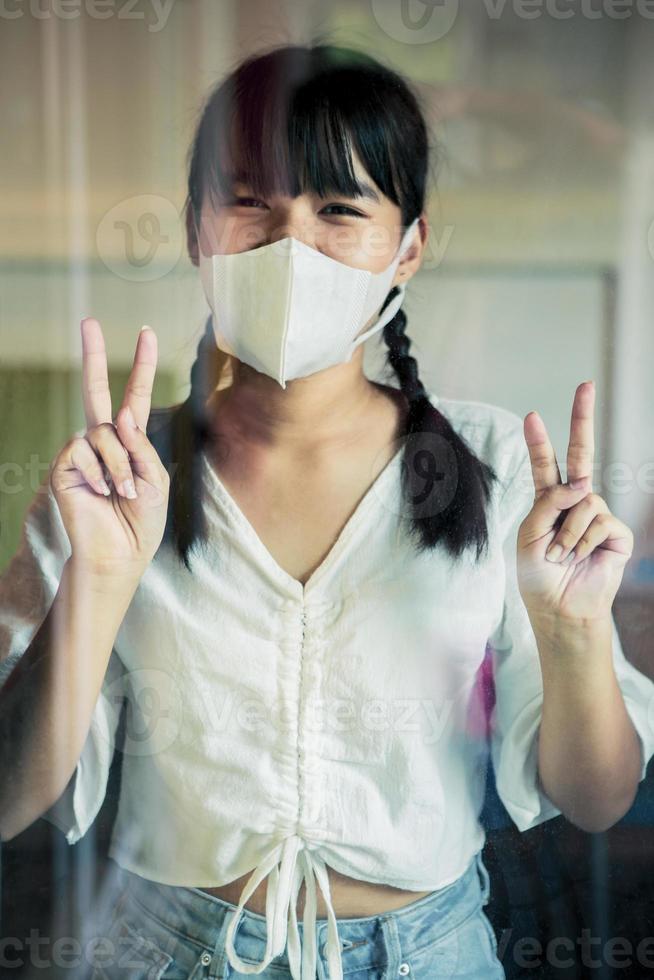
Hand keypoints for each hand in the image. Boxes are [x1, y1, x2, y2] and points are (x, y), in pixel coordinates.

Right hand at [49, 318, 169, 577]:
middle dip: (94, 354)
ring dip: (122, 467)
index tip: (146, 332)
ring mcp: (82, 452)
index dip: (142, 365)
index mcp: (129, 441)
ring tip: (124, 494)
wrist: (120, 553)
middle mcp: (102, 440)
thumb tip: (121, 417)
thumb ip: (142, 446)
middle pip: (95, 390)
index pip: (134, 397)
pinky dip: (102, 472)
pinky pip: (85, 450)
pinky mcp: (65, 466)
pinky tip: (102, 494)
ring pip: (105, 433)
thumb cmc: (142, 521)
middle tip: (88, 320)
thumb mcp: (156, 480)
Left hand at [517, 381, 632, 623]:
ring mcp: (597, 515)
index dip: (540, 441)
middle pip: (581, 454)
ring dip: (567, 533)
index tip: (532, 416)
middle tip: (585, 385)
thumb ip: (547, 505)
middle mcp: (575, 502)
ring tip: (561, 556)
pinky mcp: (616, 533)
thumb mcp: (530, 536)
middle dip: (582, 419)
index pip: (545, 464)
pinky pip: (598, 521)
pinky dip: (582, 542)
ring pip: (583, 502)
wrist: (560, 609)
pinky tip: (580, 558)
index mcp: (549, 501)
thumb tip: (578, 485)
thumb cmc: (540, 575)